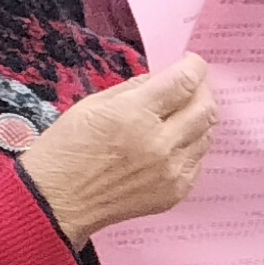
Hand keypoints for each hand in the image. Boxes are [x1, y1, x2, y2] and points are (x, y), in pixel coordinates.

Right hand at [15, 60, 216, 244]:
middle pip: (205, 108)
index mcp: (134, 115)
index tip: (192, 63)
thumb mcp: (91, 105)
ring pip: (207, 134)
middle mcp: (159, 143)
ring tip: (181, 113)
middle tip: (191, 86)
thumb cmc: (66, 150)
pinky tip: (173, 142)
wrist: (56, 202)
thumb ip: (133, 89)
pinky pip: (198, 159)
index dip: (194, 67)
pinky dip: (191, 145)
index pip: (184, 83)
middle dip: (202, 90)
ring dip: (198, 118)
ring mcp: (171, 170)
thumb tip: (162, 78)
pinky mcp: (176, 191)